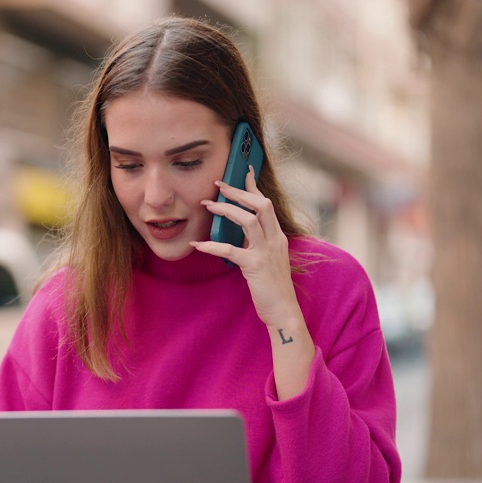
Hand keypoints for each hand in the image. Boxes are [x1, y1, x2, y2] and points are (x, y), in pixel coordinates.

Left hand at [194, 167, 302, 328]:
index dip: (254, 186)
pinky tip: (198, 245)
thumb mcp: (267, 260)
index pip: (266, 204)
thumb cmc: (272, 288)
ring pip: (248, 220)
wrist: (283, 311)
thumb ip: (256, 244)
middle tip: (218, 185)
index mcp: (277, 236)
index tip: (243, 171)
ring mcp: (266, 251)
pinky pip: (231, 250)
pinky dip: (212, 246)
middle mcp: (275, 240)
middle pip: (260, 204)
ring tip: (208, 206)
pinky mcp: (255, 266)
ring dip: (226, 210)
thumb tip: (239, 233)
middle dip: (238, 192)